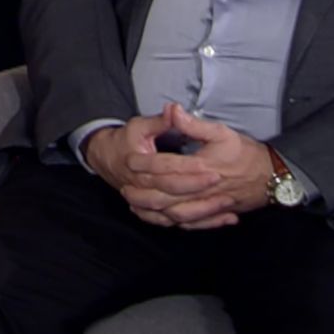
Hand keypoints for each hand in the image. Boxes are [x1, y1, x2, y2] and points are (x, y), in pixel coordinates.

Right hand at [85, 110, 221, 226]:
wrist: (105, 157)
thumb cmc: (126, 140)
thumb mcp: (141, 125)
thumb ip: (161, 121)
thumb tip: (175, 109)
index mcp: (137, 164)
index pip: (167, 168)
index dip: (190, 169)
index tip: (213, 168)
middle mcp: (139, 186)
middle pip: (171, 192)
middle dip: (198, 189)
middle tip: (223, 183)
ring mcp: (145, 202)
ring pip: (174, 214)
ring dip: (203, 213)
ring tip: (228, 205)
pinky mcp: (153, 212)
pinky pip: (177, 223)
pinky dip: (200, 224)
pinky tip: (223, 219)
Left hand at [134, 104, 274, 228]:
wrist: (272, 177)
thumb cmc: (245, 153)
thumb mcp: (221, 132)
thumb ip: (193, 124)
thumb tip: (172, 109)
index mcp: (202, 166)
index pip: (166, 167)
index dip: (145, 164)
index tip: (128, 160)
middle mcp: (203, 189)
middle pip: (165, 195)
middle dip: (142, 193)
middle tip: (124, 187)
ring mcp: (209, 205)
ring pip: (174, 214)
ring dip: (152, 211)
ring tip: (134, 205)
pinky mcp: (214, 214)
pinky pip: (189, 224)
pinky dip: (171, 223)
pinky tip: (158, 219)